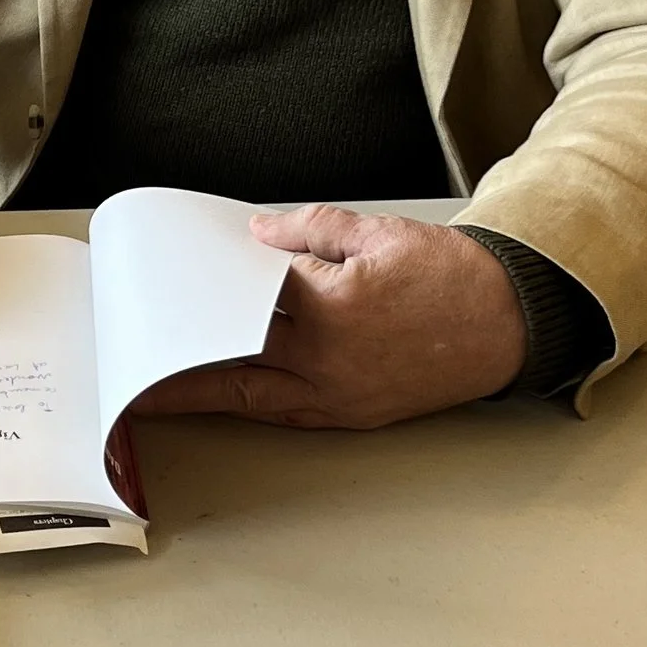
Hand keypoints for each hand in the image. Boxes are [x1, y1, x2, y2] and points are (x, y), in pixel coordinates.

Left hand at [142, 207, 523, 428]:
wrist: (510, 322)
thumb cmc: (450, 275)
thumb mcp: (378, 232)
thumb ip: (311, 230)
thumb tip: (257, 236)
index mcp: (332, 307)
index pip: (245, 299)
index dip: (201, 293)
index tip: (163, 294)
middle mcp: (329, 360)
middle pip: (234, 356)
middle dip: (182, 354)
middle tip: (136, 352)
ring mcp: (340, 395)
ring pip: (252, 397)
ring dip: (202, 394)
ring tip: (155, 390)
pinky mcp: (354, 415)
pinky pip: (287, 414)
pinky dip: (250, 404)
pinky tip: (221, 396)